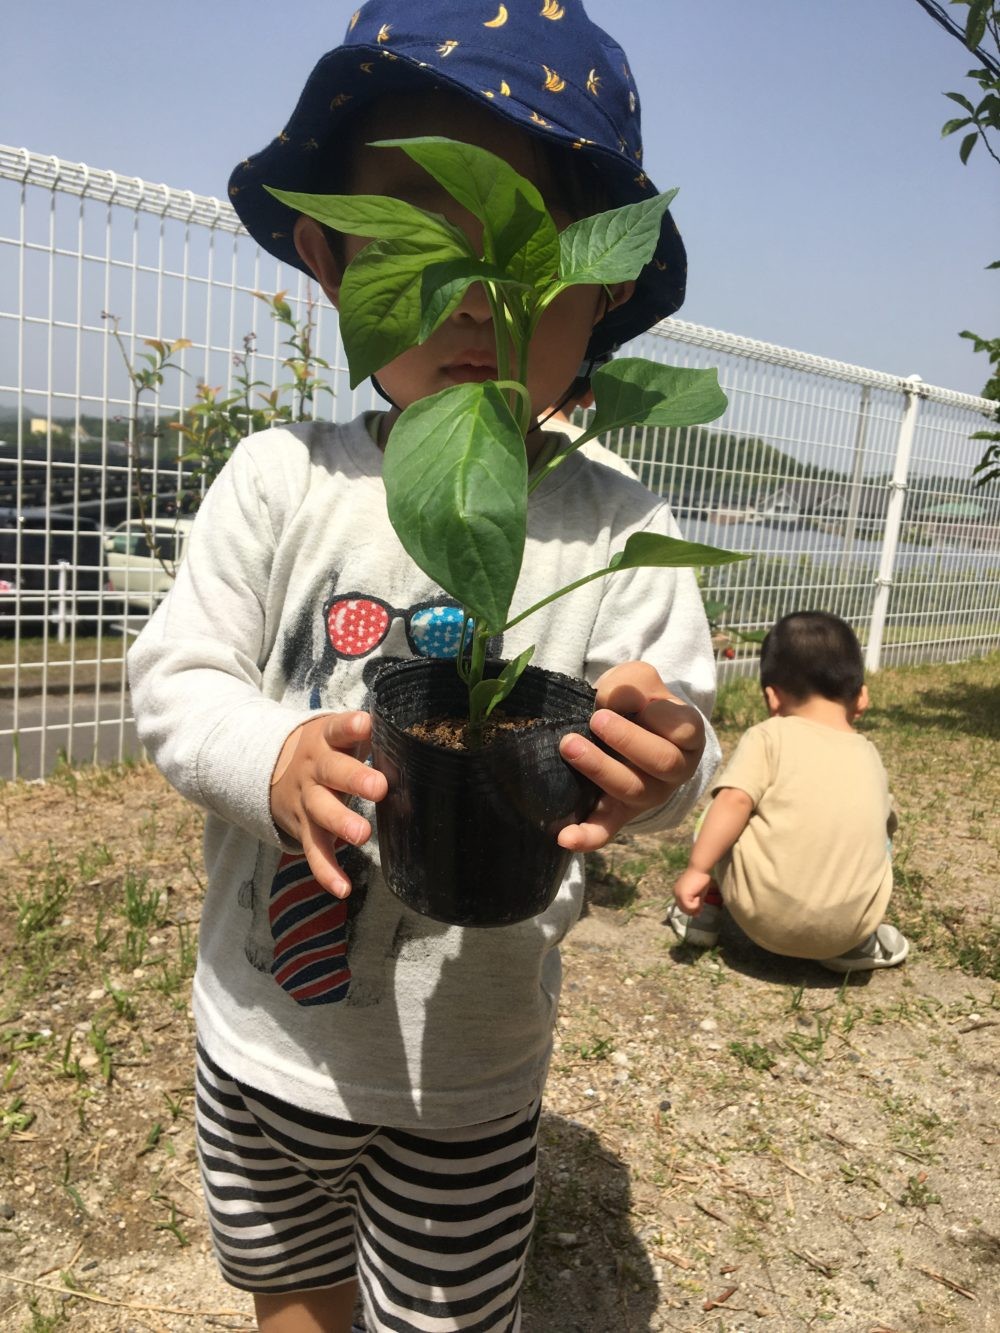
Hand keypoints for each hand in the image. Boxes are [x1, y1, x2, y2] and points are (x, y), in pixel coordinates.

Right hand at [270, 712, 387, 897]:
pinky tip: (343, 888)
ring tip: (362, 835)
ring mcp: (307, 799)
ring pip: (321, 811)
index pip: (338, 729)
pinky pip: (314, 850)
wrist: (268, 766)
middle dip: (354, 780)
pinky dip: (326, 871)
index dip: (350, 727)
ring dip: (340, 824)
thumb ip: (370, 738)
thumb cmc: (326, 750)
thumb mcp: (340, 735)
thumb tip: (416, 740)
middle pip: (332, 772)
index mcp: (326, 740)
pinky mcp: (302, 827)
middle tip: (378, 788)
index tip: (365, 725)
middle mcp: (314, 769)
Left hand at [557, 661, 704, 851]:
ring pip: (632, 790)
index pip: (684, 729)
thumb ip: (633, 682)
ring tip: (569, 746)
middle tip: (596, 720)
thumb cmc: (638, 702)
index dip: (659, 715)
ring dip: (600, 769)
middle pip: (661, 762)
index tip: (633, 700)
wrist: (627, 728)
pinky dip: (587, 836)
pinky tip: (565, 837)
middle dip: (627, 740)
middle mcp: (674, 771)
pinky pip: (607, 830)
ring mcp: (648, 795)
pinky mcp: (619, 814)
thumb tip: (611, 700)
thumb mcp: (641, 681)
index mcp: (687, 737)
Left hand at [673, 867, 713, 914]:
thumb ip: (696, 904)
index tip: (699, 908)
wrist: (699, 869)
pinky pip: (689, 907)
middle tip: (700, 902)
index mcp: (678, 893)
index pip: (683, 907)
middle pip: (684, 910)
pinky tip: (699, 896)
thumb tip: (697, 915)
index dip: (691, 910)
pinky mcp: (682, 895)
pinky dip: (696, 904)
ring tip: (699, 897)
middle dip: (693, 910)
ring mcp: (678, 895)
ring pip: (687, 910)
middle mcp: (676, 894)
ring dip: (695, 906)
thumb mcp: (698, 895)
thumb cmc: (700, 879)